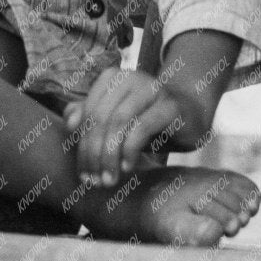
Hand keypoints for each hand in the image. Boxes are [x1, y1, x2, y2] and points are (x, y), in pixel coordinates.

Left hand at [64, 67, 197, 186]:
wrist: (192, 113)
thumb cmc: (149, 118)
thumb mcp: (119, 120)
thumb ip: (93, 118)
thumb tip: (69, 123)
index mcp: (111, 79)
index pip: (87, 114)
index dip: (81, 146)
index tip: (83, 174)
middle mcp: (129, 78)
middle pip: (100, 118)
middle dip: (94, 154)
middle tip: (95, 182)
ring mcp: (150, 88)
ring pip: (118, 121)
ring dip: (110, 155)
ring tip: (109, 179)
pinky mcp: (169, 105)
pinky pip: (142, 126)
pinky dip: (130, 148)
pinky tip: (127, 166)